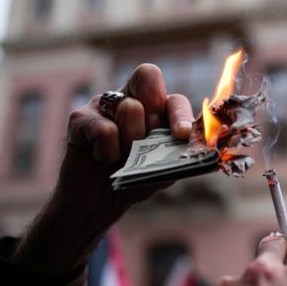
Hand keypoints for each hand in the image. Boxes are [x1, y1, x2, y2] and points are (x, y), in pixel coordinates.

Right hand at [61, 63, 194, 229]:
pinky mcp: (79, 117)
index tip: (182, 135)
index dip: (180, 114)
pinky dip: (108, 153)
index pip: (173, 97)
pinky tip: (101, 159)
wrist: (99, 203)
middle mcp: (128, 98)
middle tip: (142, 146)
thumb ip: (182, 153)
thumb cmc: (134, 180)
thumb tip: (207, 144)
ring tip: (121, 158)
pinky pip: (106, 130)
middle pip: (149, 81)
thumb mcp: (164, 169)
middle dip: (152, 124)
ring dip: (131, 145)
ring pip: (130, 109)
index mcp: (153, 108)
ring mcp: (102, 105)